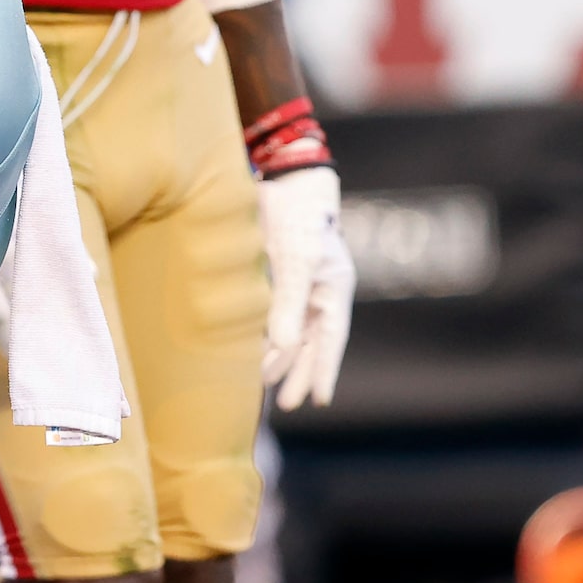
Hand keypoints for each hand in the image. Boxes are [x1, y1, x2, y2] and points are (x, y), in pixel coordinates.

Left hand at [259, 166, 354, 410]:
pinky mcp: (272, 273)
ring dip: (278, 357)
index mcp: (332, 289)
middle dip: (298, 372)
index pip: (330, 339)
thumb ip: (289, 303)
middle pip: (310, 341)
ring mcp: (294, 282)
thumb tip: (281, 347)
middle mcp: (315, 290)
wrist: (281, 177)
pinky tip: (250, 351)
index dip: (324, 370)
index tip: (318, 400)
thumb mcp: (297, 260)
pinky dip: (262, 333)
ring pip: (288, 329)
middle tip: (288, 404)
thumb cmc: (298, 216)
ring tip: (264, 384)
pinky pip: (269, 312)